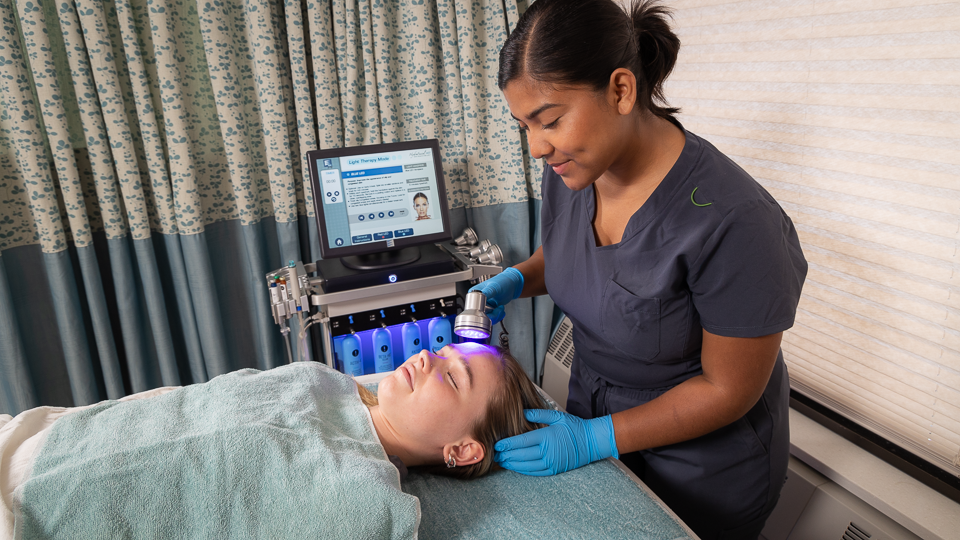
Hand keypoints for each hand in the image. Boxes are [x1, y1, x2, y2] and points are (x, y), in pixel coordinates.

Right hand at [468, 267, 523, 323]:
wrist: (512, 284)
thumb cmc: (503, 282)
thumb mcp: (494, 287)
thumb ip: (487, 291)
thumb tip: (480, 295)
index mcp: (474, 293)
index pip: (473, 307)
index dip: (482, 311)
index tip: (490, 309)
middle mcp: (477, 300)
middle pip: (480, 315)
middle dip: (491, 315)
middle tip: (499, 309)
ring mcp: (483, 305)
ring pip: (486, 318)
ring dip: (495, 316)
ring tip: (501, 308)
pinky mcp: (489, 309)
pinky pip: (491, 317)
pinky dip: (497, 316)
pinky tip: (501, 311)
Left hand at [494, 409, 618, 475]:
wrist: (592, 442)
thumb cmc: (575, 427)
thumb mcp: (557, 416)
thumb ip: (538, 414)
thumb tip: (523, 413)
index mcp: (546, 436)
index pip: (522, 441)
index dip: (507, 444)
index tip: (497, 445)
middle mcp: (547, 451)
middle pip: (521, 455)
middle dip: (506, 455)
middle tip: (494, 454)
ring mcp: (551, 462)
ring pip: (526, 465)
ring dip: (512, 464)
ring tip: (502, 462)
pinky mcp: (554, 469)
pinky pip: (535, 472)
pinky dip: (523, 470)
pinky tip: (516, 468)